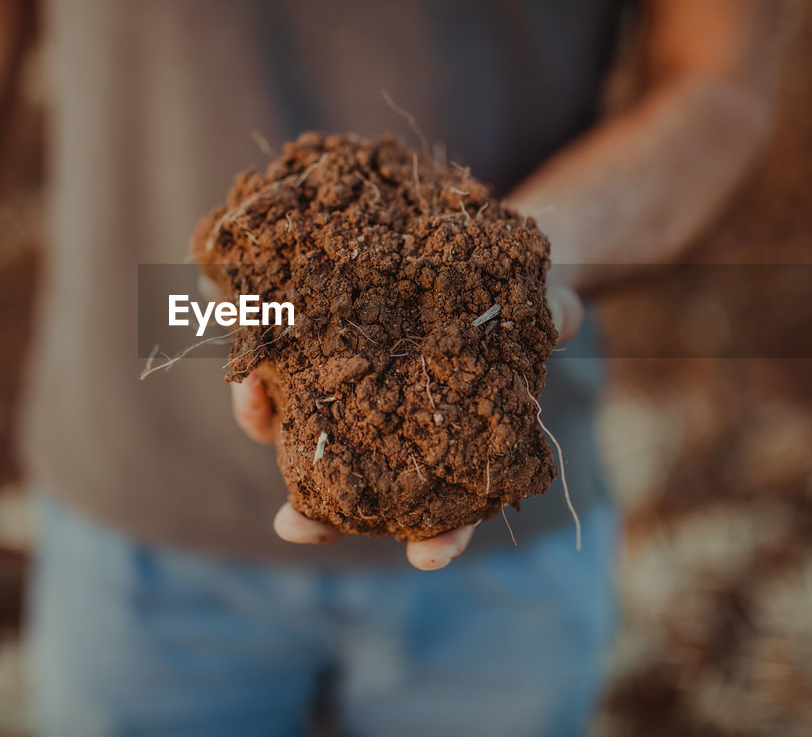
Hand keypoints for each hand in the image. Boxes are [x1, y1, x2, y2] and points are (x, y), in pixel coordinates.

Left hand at [232, 283, 582, 569]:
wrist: (450, 256)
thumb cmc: (504, 299)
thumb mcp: (536, 304)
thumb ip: (550, 315)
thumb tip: (564, 315)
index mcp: (449, 445)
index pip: (449, 510)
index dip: (441, 537)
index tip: (428, 556)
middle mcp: (388, 435)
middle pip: (350, 493)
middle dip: (320, 517)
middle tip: (297, 528)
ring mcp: (342, 401)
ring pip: (296, 439)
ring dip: (269, 432)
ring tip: (254, 409)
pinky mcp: (306, 358)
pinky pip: (273, 377)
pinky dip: (255, 377)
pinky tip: (247, 365)